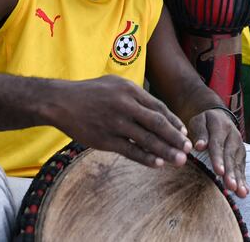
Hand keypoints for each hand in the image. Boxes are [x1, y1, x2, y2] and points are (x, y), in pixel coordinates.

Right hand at [54, 75, 191, 167]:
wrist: (60, 102)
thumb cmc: (90, 93)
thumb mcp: (114, 84)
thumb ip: (135, 95)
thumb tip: (157, 110)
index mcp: (129, 90)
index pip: (158, 108)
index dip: (174, 122)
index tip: (184, 133)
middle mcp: (124, 105)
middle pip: (157, 123)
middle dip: (175, 138)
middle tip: (189, 149)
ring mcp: (114, 123)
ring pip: (146, 139)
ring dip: (165, 151)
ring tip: (179, 160)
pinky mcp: (104, 139)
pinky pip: (129, 150)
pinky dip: (145, 158)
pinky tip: (157, 164)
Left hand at [188, 108, 247, 196]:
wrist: (220, 117)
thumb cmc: (205, 123)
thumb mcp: (199, 122)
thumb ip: (200, 133)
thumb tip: (199, 146)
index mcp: (220, 126)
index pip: (218, 144)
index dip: (218, 158)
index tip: (219, 171)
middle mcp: (233, 136)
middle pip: (231, 156)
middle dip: (231, 172)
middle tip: (230, 186)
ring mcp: (239, 145)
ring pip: (238, 163)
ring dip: (239, 179)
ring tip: (240, 193)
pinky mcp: (241, 154)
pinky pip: (242, 167)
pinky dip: (243, 179)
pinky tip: (245, 191)